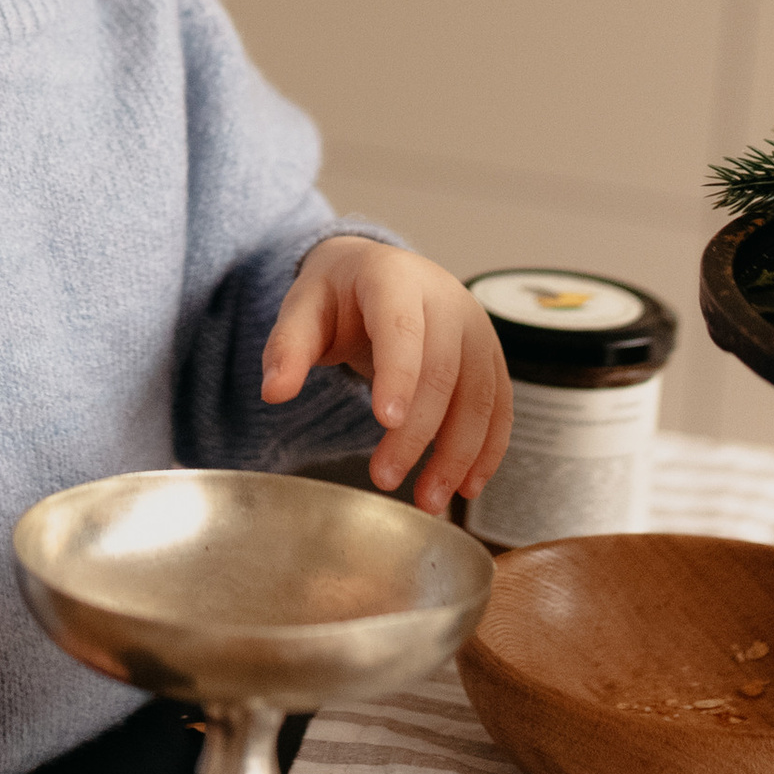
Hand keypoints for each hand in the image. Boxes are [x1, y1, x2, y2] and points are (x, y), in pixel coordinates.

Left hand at [259, 236, 511, 517]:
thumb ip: (287, 348)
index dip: (399, 375)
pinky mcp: (491, 357)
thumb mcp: (302, 309)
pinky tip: (466, 486)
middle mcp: (446, 299)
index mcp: (393, 279)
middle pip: (442, 371)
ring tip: (428, 501)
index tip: (385, 423)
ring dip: (459, 454)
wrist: (379, 272)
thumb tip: (274, 392)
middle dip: (418, 433)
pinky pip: (499, 406)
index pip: (402, 329)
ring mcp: (476, 327)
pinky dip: (488, 450)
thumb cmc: (338, 295)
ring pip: (480, 395)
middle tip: (385, 479)